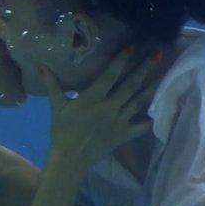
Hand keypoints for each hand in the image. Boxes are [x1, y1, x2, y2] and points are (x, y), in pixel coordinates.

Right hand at [40, 46, 163, 168]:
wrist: (70, 159)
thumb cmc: (62, 131)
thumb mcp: (57, 106)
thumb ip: (52, 85)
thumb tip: (40, 64)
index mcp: (93, 98)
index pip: (110, 75)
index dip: (121, 60)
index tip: (133, 46)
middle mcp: (109, 107)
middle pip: (130, 85)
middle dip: (144, 68)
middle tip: (157, 53)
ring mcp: (119, 121)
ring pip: (139, 102)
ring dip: (151, 87)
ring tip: (163, 74)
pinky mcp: (123, 135)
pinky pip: (141, 127)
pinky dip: (151, 120)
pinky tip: (163, 111)